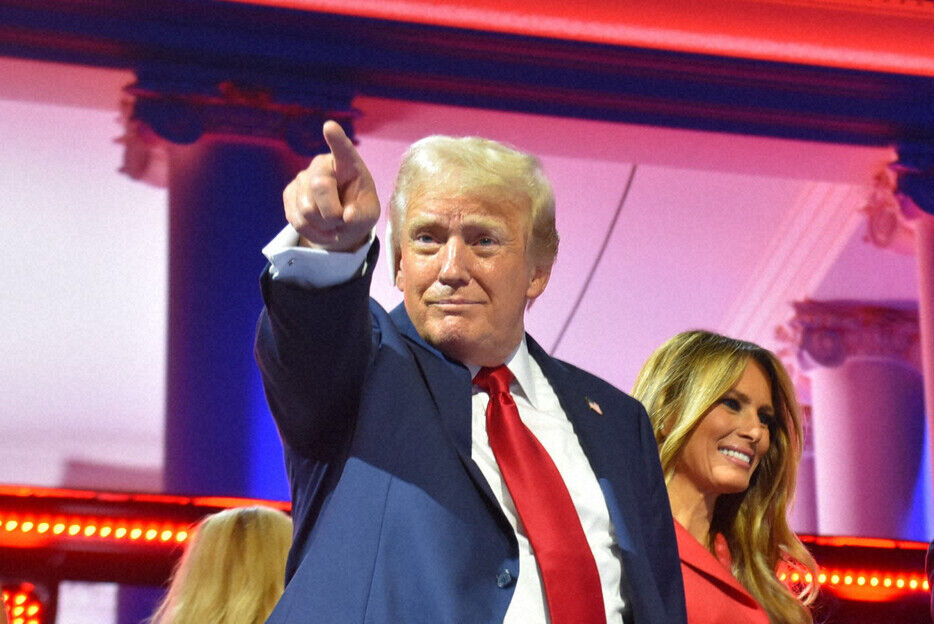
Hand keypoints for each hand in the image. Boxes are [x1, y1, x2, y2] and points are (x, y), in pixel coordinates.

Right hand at [283, 120, 379, 251]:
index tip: (330, 127)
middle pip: (319, 186)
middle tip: (341, 221)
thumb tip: (348, 216)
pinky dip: (312, 233)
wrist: (340, 223)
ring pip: (306, 209)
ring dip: (323, 226)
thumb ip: (362, 215)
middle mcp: (322, 164)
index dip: (336, 139)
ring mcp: (302, 177)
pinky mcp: (289, 193)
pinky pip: (296, 220)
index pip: (342, 149)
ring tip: (333, 226)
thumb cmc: (359, 211)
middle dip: (332, 213)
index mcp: (347, 163)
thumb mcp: (369, 215)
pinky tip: (322, 231)